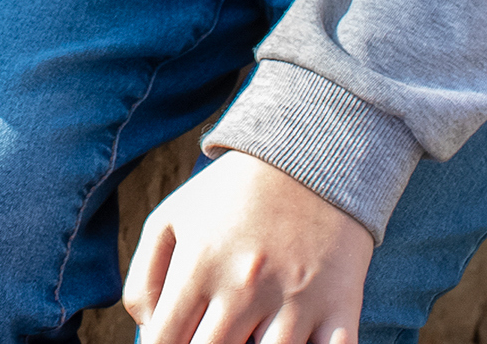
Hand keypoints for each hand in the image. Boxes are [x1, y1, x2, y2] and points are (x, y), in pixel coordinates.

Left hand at [125, 151, 369, 343]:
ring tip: (248, 333)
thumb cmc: (229, 197)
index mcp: (200, 264)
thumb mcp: (171, 219)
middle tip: (214, 332)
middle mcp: (246, 286)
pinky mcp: (340, 310)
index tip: (175, 338)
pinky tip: (296, 340)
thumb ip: (145, 277)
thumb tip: (148, 330)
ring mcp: (296, 302)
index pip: (165, 341)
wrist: (308, 161)